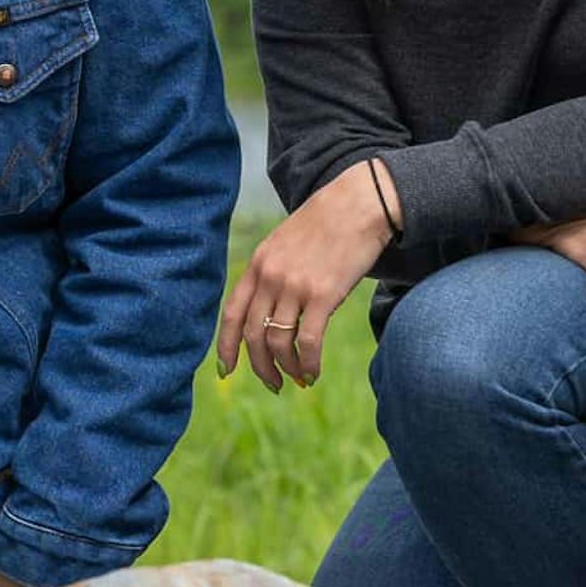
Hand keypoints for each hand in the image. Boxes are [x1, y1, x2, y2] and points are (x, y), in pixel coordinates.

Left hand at [213, 158, 392, 390]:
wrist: (360, 203)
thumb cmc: (328, 223)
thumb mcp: (287, 242)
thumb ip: (273, 271)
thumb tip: (271, 307)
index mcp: (259, 264)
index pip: (231, 314)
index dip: (225, 347)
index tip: (226, 371)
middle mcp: (270, 276)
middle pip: (252, 335)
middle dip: (260, 366)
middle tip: (272, 384)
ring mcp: (294, 286)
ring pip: (278, 343)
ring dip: (286, 369)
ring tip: (298, 379)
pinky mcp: (322, 295)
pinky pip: (307, 341)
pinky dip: (309, 363)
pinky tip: (314, 372)